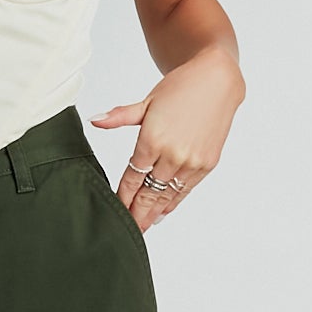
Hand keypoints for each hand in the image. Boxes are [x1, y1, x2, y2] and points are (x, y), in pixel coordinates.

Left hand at [89, 49, 240, 233]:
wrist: (217, 80)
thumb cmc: (180, 88)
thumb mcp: (146, 102)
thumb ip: (120, 116)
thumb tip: (95, 120)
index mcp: (152, 140)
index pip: (132, 179)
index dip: (123, 197)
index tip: (115, 211)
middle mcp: (172, 155)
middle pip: (148, 193)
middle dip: (137, 214)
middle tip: (127, 231)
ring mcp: (191, 162)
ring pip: (167, 195)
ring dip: (154, 213)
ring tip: (143, 227)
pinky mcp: (207, 164)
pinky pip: (185, 190)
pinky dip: (173, 202)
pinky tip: (163, 211)